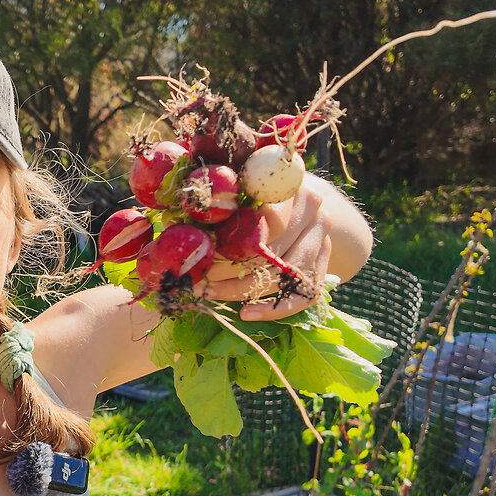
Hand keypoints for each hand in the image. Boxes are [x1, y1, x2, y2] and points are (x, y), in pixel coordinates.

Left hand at [198, 184, 333, 320]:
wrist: (305, 202)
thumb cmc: (256, 192)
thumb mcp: (237, 184)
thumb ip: (215, 198)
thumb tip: (171, 221)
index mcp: (285, 181)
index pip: (262, 210)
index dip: (230, 233)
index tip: (201, 247)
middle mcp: (311, 205)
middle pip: (269, 246)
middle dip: (226, 265)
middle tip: (194, 276)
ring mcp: (321, 235)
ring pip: (282, 273)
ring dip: (240, 288)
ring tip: (208, 293)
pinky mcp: (325, 263)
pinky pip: (302, 294)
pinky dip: (273, 309)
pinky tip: (246, 314)